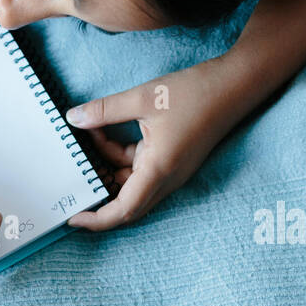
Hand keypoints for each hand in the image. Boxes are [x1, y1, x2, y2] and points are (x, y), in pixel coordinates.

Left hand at [64, 58, 235, 230]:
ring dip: (108, 168)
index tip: (73, 218)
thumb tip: (73, 118)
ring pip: (131, 184)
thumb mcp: (142, 98)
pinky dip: (120, 157)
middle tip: (71, 186)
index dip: (96, 220)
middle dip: (98, 197)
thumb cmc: (194, 93)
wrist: (234, 85)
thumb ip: (104, 111)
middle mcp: (167, 177)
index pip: (124, 210)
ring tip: (85, 143)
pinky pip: (140, 169)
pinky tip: (104, 133)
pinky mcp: (172, 160)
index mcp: (159, 169)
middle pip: (126, 203)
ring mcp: (171, 170)